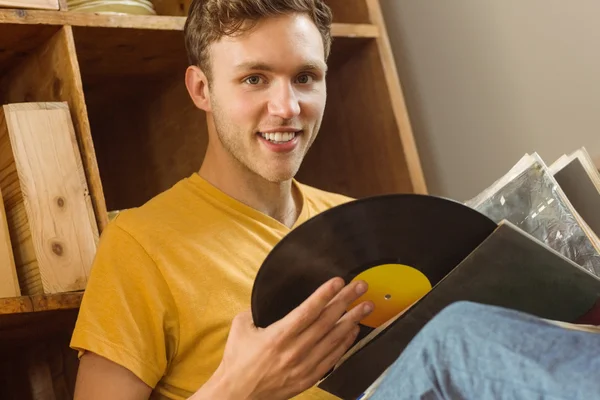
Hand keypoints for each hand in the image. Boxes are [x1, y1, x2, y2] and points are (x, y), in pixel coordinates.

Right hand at [194, 277, 373, 399]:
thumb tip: (264, 300)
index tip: (339, 281)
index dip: (325, 294)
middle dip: (346, 301)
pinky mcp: (308, 378)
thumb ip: (255, 311)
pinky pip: (332, 358)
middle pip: (327, 321)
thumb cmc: (237, 360)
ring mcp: (304, 366)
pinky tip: (354, 331)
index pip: (308, 310)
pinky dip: (345, 343)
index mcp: (278, 335)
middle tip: (361, 287)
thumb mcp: (240, 327)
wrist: (237, 395)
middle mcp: (294, 350)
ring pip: (334, 339)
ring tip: (366, 306)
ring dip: (352, 320)